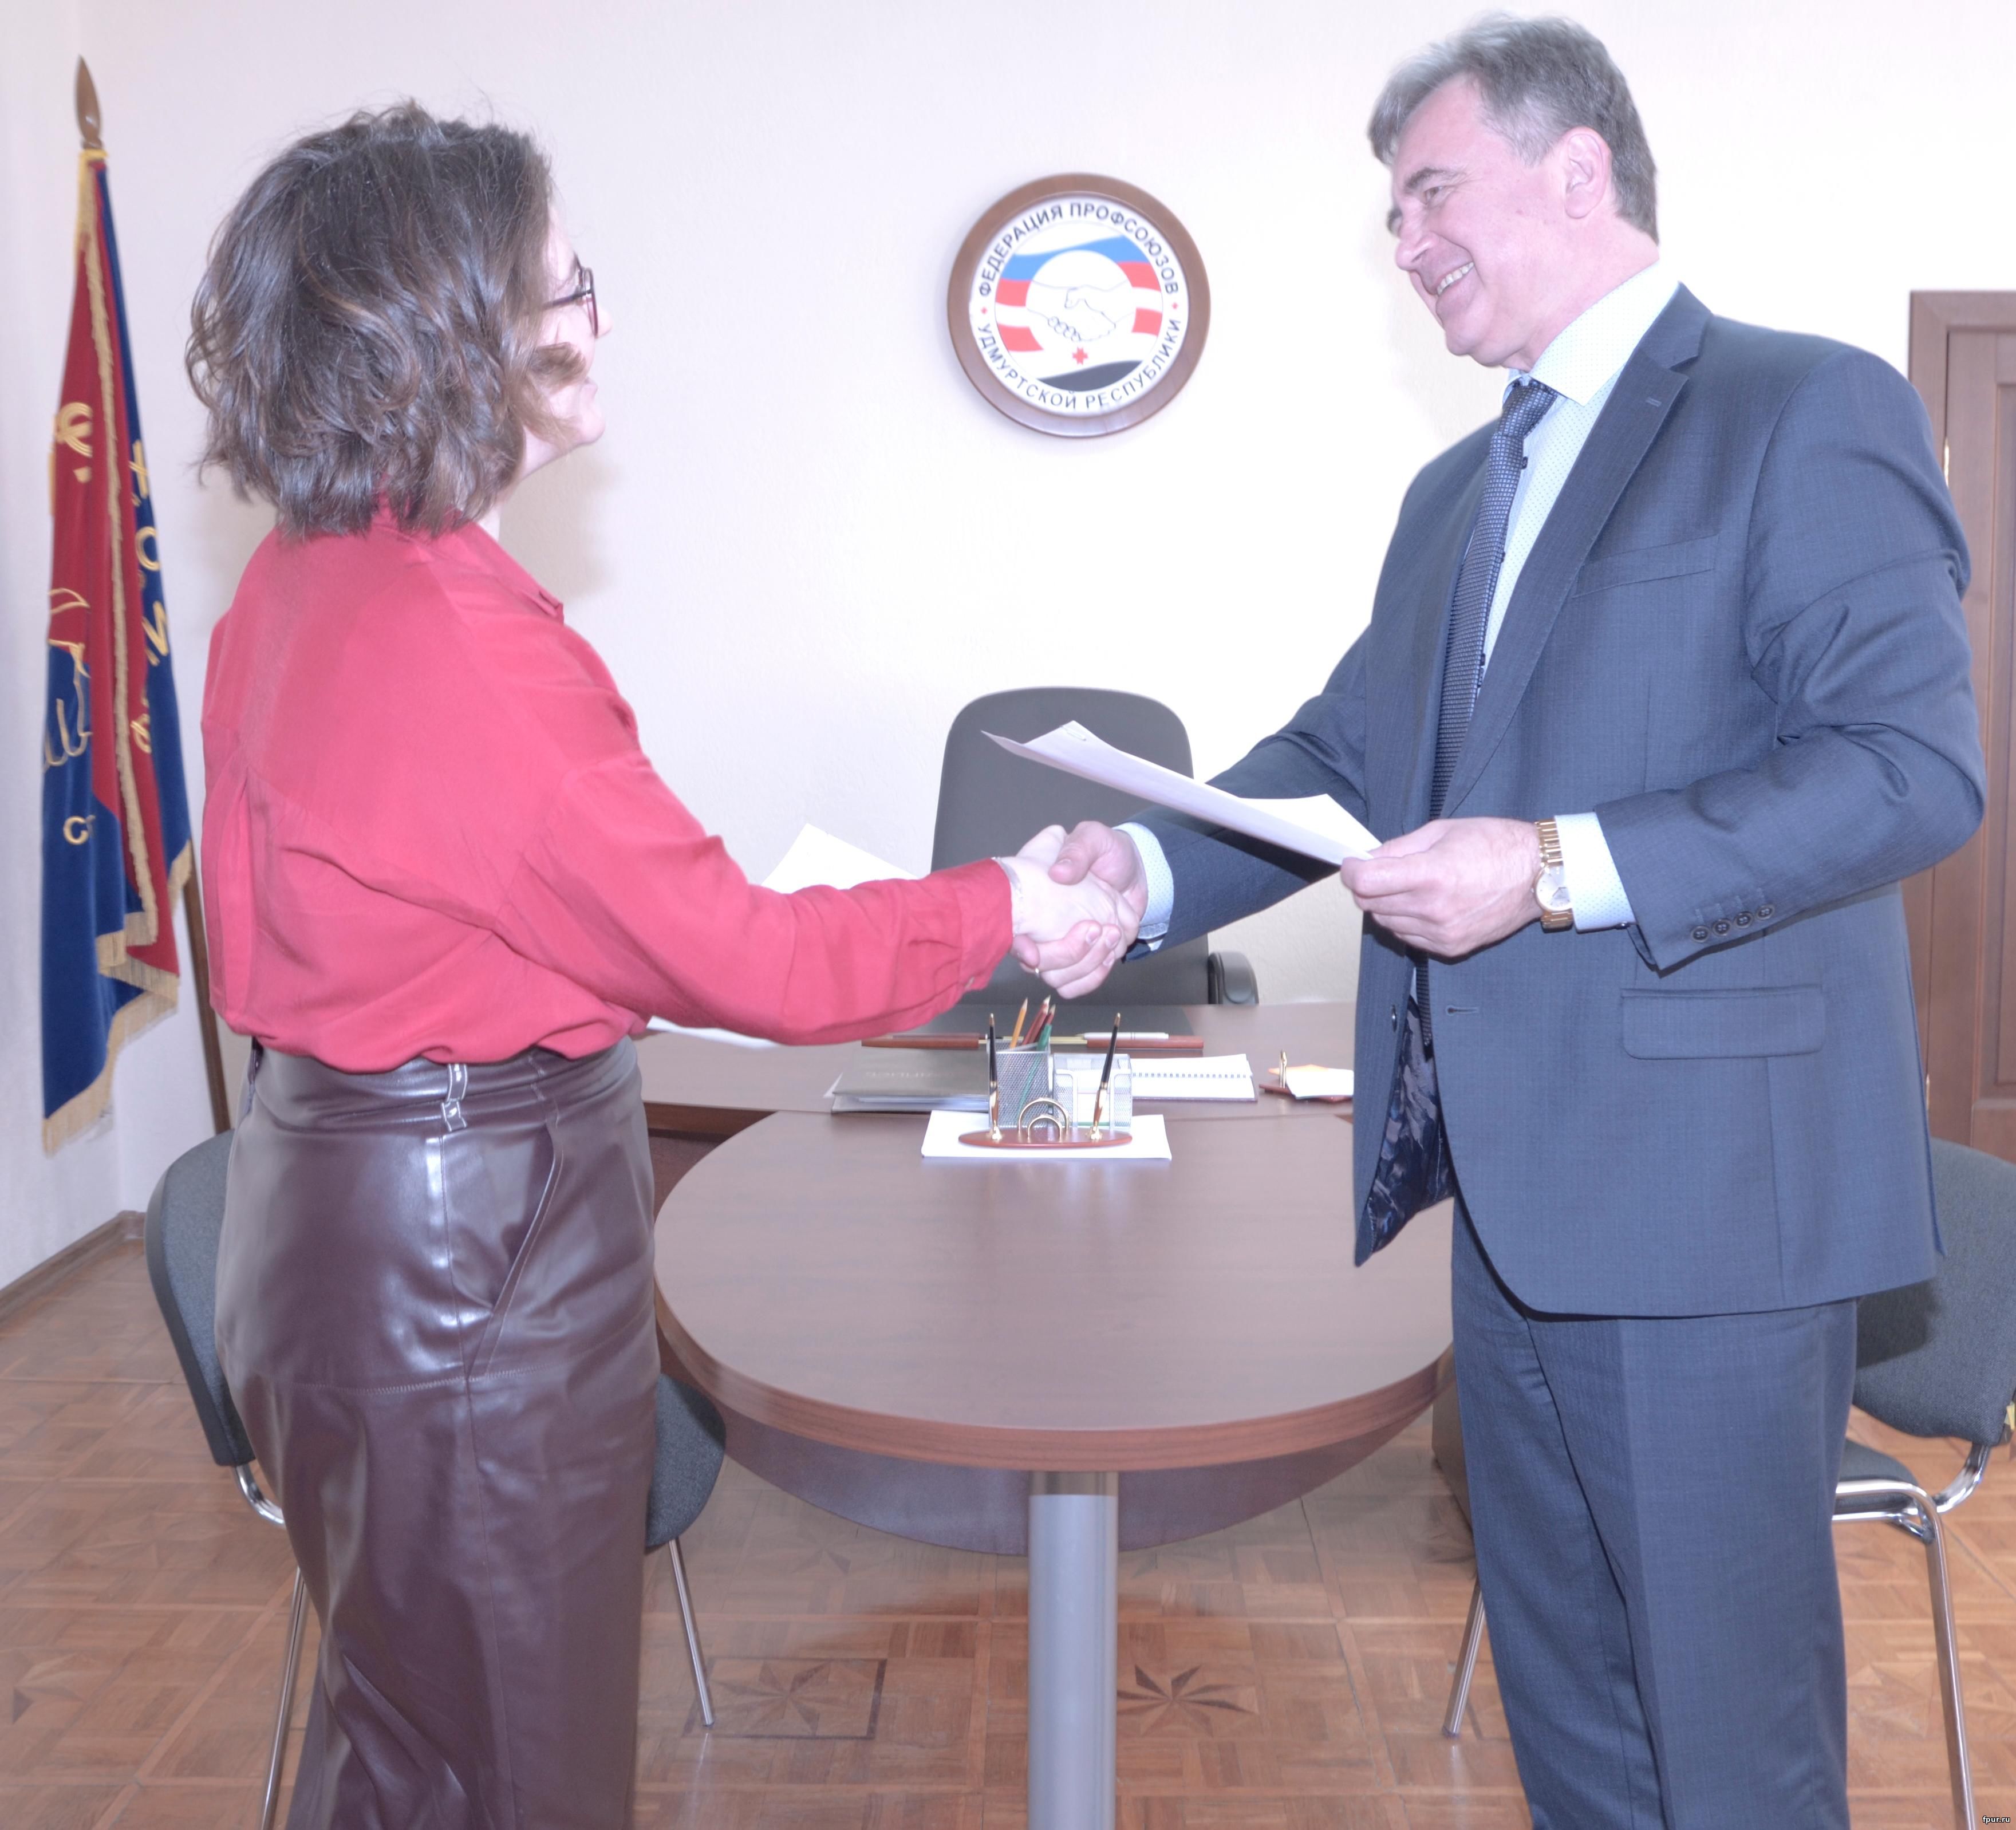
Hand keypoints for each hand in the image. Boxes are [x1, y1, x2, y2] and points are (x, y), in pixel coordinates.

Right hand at [1008, 820, 1147, 997]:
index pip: (1013, 929)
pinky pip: (1075, 985)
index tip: (1031, 951)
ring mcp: (1060, 947)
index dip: (1017, 944)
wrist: (1134, 870)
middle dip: (1068, 953)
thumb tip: (1058, 873)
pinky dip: (1094, 975)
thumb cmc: (1107, 852)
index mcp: (1034, 898)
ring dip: (1086, 963)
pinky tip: (1110, 955)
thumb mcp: (1093, 839)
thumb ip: (1077, 850)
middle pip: (1037, 964)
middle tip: (1098, 928)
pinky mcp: (1081, 959)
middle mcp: (1040, 928)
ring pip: (1057, 978)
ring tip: (1111, 935)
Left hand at [1338, 817, 1541, 958]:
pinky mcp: (1450, 947)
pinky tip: (1422, 903)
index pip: (1365, 883)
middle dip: (1366, 886)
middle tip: (1379, 871)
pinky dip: (1405, 921)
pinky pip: (1408, 937)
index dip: (1352, 871)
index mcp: (1431, 875)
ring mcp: (1442, 933)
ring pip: (1385, 923)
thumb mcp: (1442, 831)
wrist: (1538, 875)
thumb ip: (1399, 848)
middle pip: (1370, 904)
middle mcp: (1434, 909)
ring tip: (1406, 885)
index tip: (1353, 864)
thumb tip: (1367, 858)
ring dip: (1385, 904)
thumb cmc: (1495, 845)